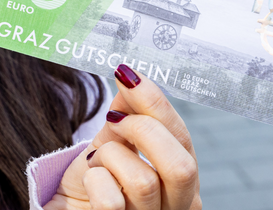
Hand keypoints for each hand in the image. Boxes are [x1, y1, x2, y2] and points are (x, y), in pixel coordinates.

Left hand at [44, 64, 200, 209]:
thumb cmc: (91, 184)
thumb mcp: (110, 143)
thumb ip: (125, 114)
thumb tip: (130, 77)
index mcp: (181, 180)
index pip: (183, 139)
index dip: (157, 104)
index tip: (128, 75)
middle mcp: (177, 207)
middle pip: (182, 166)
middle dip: (143, 130)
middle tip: (114, 119)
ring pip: (144, 182)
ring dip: (110, 158)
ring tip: (96, 162)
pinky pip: (111, 202)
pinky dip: (93, 182)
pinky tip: (89, 184)